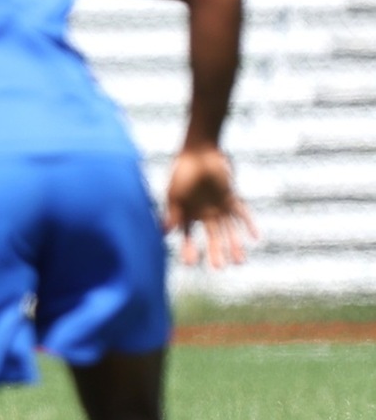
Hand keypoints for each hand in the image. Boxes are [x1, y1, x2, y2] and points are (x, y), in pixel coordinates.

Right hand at [165, 144, 253, 267]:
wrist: (198, 151)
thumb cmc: (182, 171)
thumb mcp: (174, 194)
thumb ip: (173, 213)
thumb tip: (165, 233)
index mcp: (188, 214)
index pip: (188, 236)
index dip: (189, 249)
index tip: (190, 264)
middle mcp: (205, 213)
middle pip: (212, 237)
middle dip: (215, 252)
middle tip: (218, 268)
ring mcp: (219, 207)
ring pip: (229, 230)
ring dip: (234, 245)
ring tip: (240, 262)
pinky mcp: (231, 198)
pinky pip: (242, 213)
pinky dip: (248, 224)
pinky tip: (254, 237)